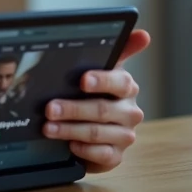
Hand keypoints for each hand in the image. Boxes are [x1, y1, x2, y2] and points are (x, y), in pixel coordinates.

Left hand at [42, 29, 150, 173]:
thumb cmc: (93, 91)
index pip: (120, 81)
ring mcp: (124, 135)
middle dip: (73, 109)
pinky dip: (84, 149)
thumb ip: (120, 49)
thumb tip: (144, 35)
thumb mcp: (100, 67)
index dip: (102, 80)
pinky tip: (70, 145)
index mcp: (126, 86)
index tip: (83, 80)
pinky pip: (102, 155)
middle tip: (50, 108)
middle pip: (102, 109)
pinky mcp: (116, 156)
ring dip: (70, 130)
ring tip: (48, 127)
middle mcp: (129, 111)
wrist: (93, 124)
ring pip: (97, 133)